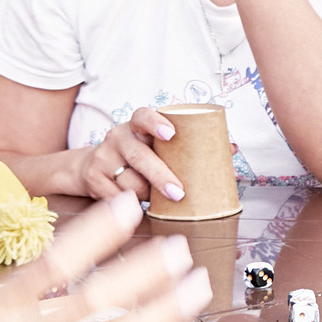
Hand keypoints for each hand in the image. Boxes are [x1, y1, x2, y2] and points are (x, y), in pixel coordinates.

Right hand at [70, 108, 186, 202]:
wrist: (89, 166)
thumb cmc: (137, 155)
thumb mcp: (155, 145)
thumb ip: (186, 146)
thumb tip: (232, 149)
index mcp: (136, 126)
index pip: (143, 116)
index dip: (156, 123)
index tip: (171, 134)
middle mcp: (118, 138)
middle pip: (139, 156)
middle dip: (161, 176)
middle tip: (179, 193)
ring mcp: (103, 158)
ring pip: (131, 182)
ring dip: (148, 195)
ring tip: (157, 199)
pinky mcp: (93, 179)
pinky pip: (119, 197)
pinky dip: (133, 204)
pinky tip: (139, 204)